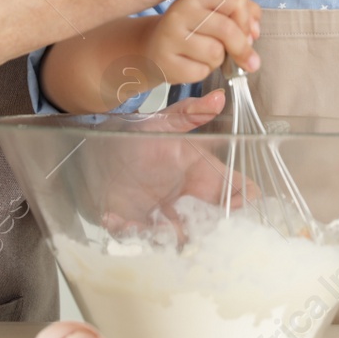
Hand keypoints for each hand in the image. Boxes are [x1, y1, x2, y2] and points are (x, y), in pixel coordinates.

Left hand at [96, 91, 257, 237]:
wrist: (95, 148)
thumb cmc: (135, 135)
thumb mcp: (163, 123)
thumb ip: (189, 114)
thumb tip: (219, 98)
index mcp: (202, 175)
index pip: (235, 190)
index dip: (243, 199)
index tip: (239, 203)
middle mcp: (187, 199)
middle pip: (214, 223)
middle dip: (211, 231)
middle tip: (197, 223)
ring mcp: (164, 215)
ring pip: (180, 238)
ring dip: (171, 237)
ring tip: (156, 225)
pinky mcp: (137, 225)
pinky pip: (141, 239)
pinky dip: (133, 234)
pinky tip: (122, 220)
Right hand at [147, 0, 260, 85]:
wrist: (152, 51)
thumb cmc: (190, 33)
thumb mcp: (212, 17)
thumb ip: (238, 16)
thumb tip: (254, 32)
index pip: (234, 2)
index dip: (248, 21)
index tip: (253, 34)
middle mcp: (180, 12)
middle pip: (227, 29)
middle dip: (242, 48)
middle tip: (251, 62)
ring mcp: (170, 37)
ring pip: (215, 53)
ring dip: (218, 60)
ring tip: (205, 56)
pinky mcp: (166, 62)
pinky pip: (201, 71)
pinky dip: (204, 72)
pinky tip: (192, 65)